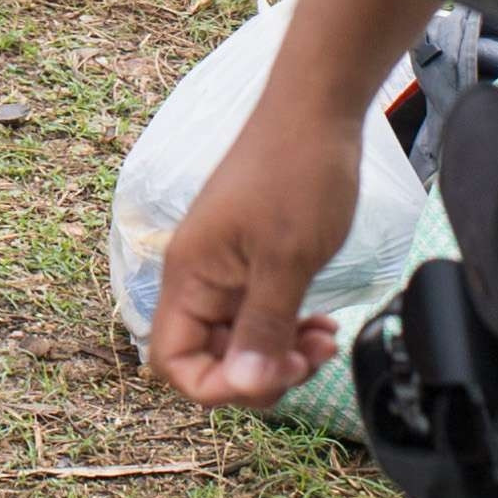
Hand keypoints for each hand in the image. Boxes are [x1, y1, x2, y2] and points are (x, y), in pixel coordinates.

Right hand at [146, 94, 365, 405]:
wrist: (317, 110)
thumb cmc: (297, 173)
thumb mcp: (287, 260)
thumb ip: (263, 327)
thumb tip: (246, 387)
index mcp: (190, 275)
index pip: (173, 361)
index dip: (218, 386)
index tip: (271, 376)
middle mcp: (198, 275)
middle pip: (208, 356)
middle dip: (259, 371)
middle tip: (309, 358)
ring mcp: (224, 266)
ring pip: (238, 338)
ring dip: (279, 352)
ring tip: (324, 341)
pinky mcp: (250, 257)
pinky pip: (257, 312)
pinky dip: (287, 327)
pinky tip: (321, 323)